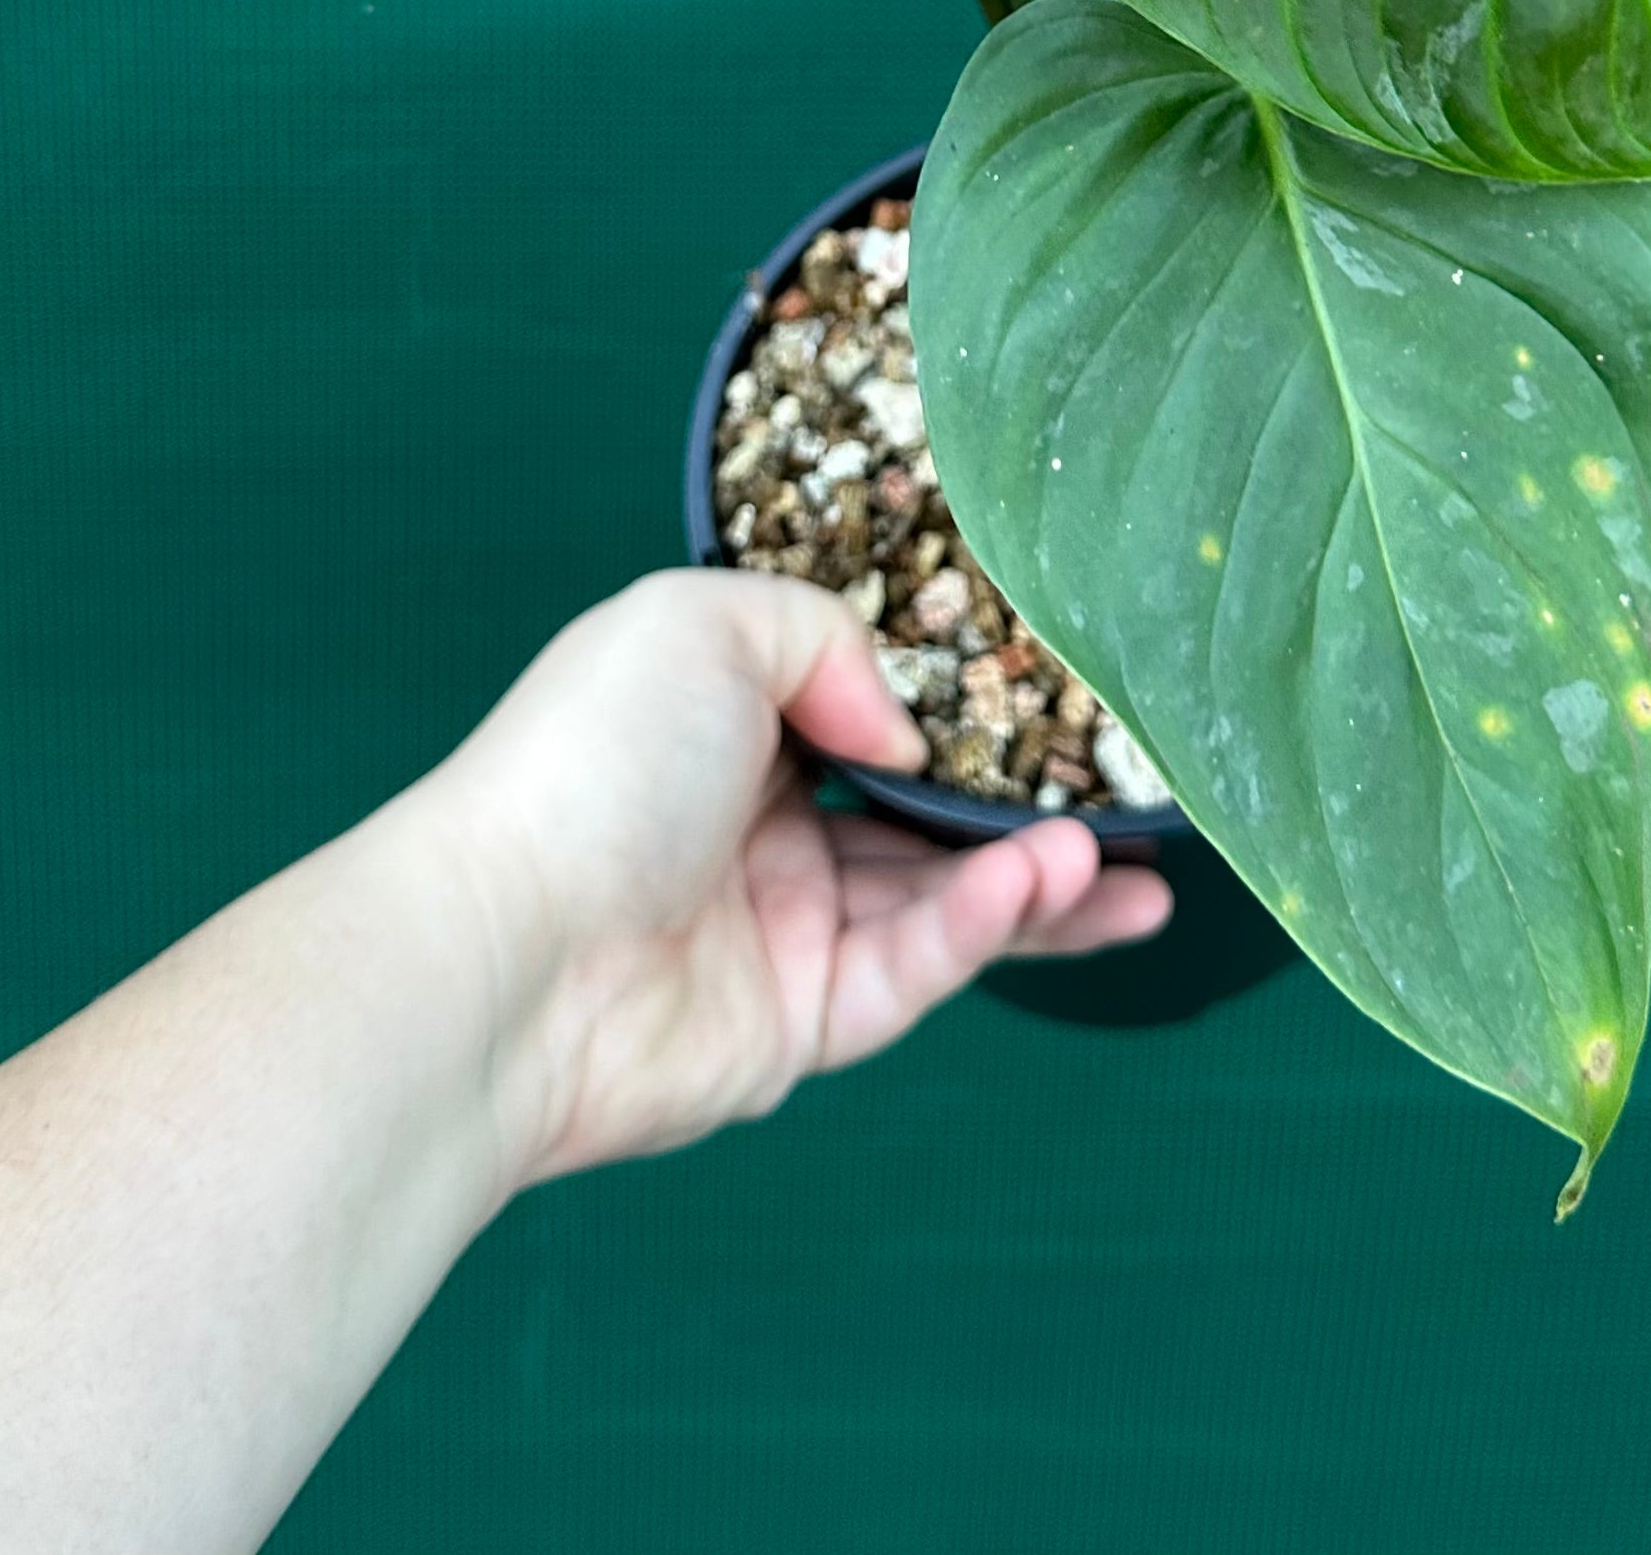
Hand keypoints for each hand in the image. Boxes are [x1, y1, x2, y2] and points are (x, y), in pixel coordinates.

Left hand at [425, 570, 1172, 1184]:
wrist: (509, 953)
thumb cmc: (592, 764)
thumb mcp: (702, 625)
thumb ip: (823, 641)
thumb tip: (902, 730)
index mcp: (721, 723)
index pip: (860, 709)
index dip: (953, 703)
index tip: (1057, 692)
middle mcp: (757, 824)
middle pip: (919, 815)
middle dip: (1027, 809)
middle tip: (1137, 799)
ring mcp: (780, 929)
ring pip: (937, 900)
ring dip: (1039, 880)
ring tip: (1141, 868)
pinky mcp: (798, 1026)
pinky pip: (913, 970)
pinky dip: (986, 926)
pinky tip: (1053, 884)